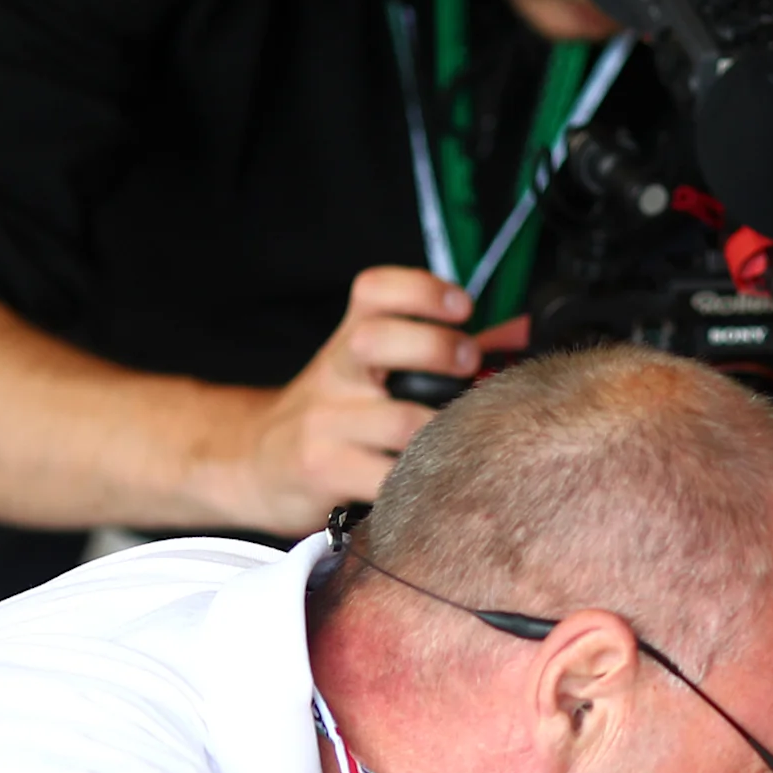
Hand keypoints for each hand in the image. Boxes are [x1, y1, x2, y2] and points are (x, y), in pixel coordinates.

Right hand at [195, 267, 476, 533]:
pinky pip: (390, 479)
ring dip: (446, 431)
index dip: (421, 289)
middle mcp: (335, 375)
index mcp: (350, 342)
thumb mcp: (374, 373)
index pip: (374, 291)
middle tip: (470, 365)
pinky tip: (442, 482)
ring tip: (468, 439)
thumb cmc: (336, 416)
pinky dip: (425, 481)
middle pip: (376, 341)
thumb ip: (443, 353)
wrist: (253, 462)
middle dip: (435, 348)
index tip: (462, 306)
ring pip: (399, 422)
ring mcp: (327, 424)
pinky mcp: (326, 472)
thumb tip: (519, 335)